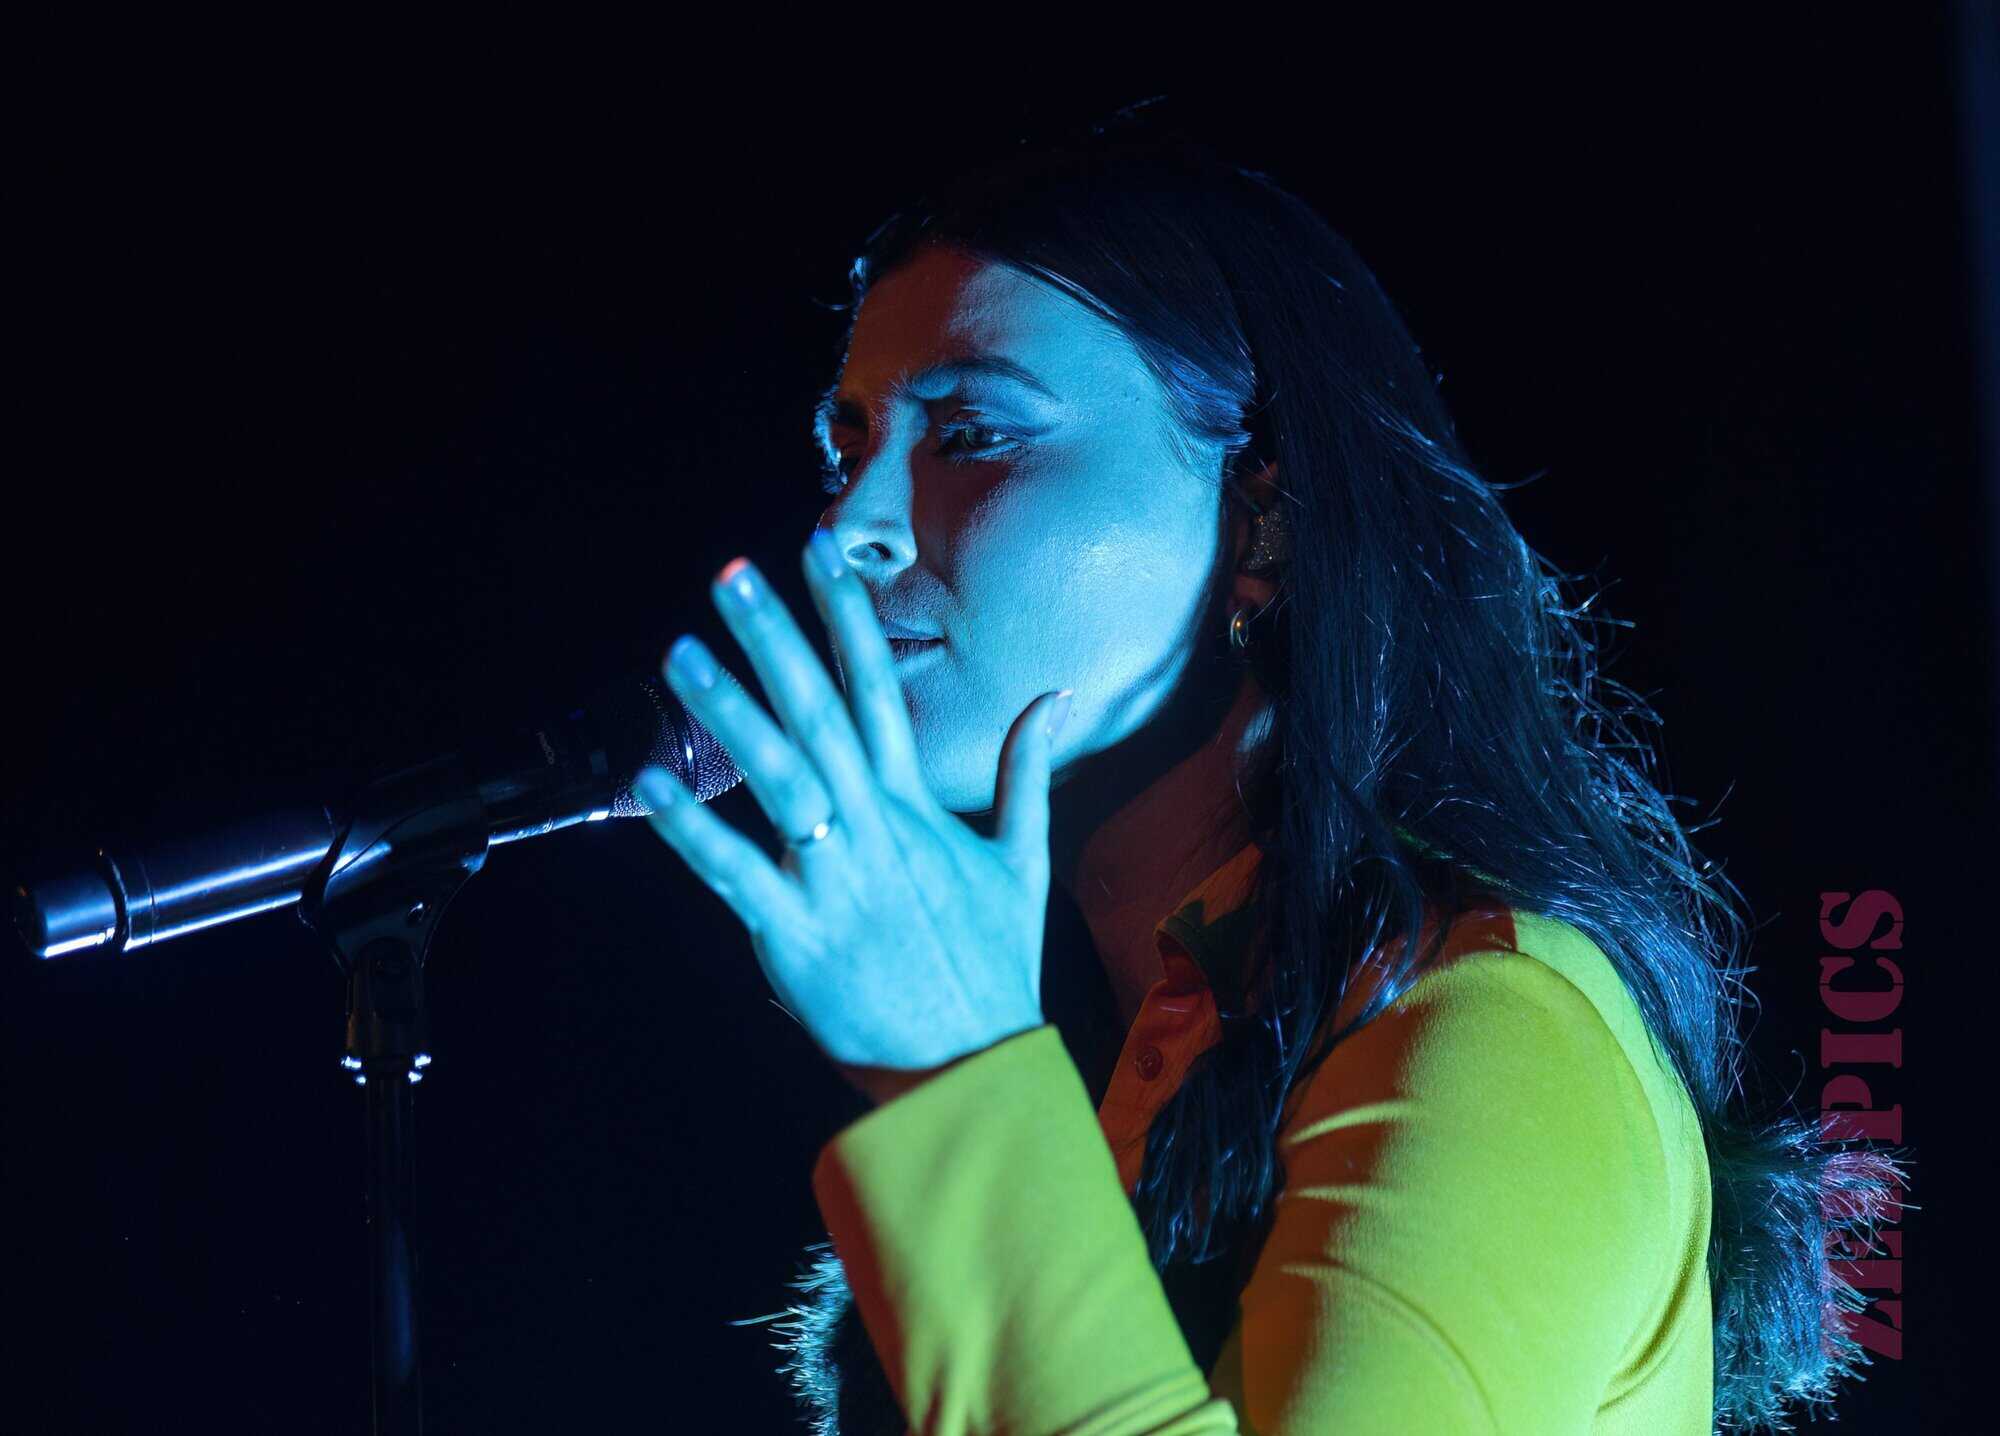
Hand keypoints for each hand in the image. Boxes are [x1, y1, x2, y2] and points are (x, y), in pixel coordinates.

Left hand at [635, 528, 1073, 1093]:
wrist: (973, 1068)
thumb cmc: (992, 965)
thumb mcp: (1021, 861)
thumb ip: (1025, 772)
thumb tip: (1056, 696)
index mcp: (916, 806)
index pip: (878, 689)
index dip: (846, 616)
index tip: (816, 551)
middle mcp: (875, 827)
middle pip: (819, 714)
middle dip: (775, 639)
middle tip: (729, 574)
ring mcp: (836, 878)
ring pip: (777, 777)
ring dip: (727, 711)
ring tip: (680, 652)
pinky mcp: (798, 935)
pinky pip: (736, 874)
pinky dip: (693, 831)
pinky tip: (648, 786)